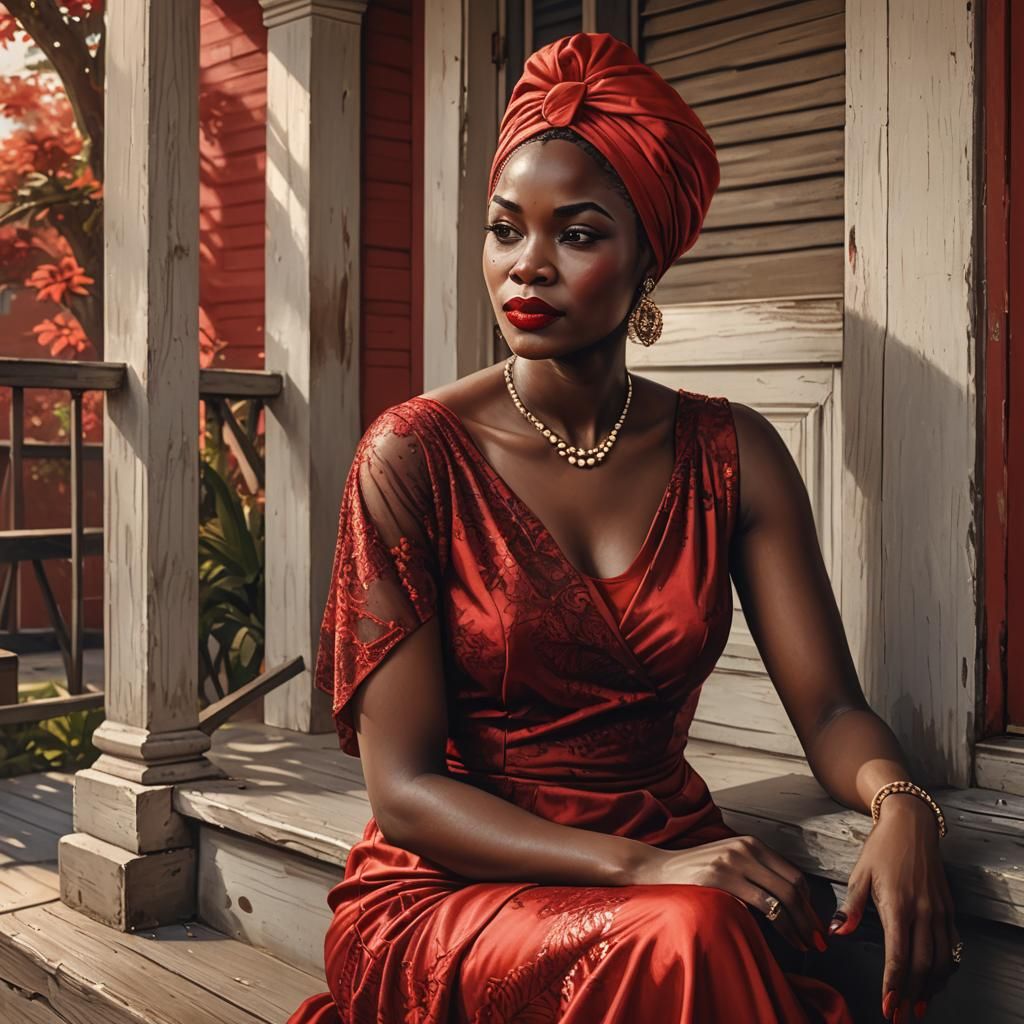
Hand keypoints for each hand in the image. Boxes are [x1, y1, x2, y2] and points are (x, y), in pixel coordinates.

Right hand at [632, 834, 828, 952]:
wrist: (658, 867)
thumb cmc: (695, 871)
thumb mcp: (729, 862)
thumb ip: (756, 872)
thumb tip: (790, 903)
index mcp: (751, 844)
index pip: (794, 874)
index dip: (809, 904)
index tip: (815, 925)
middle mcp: (745, 849)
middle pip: (792, 887)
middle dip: (809, 918)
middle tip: (817, 940)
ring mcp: (732, 862)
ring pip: (781, 898)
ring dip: (798, 926)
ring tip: (805, 944)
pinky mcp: (720, 879)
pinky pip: (760, 905)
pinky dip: (779, 925)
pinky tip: (783, 938)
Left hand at [829, 795, 959, 1021]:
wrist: (911, 824)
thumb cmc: (881, 848)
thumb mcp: (859, 873)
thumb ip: (850, 907)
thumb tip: (836, 933)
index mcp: (898, 906)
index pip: (898, 957)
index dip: (893, 985)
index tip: (887, 1006)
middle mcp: (923, 913)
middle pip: (922, 966)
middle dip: (911, 995)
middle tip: (901, 1016)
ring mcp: (939, 912)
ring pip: (940, 961)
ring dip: (930, 988)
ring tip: (918, 1006)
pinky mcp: (948, 909)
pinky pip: (951, 947)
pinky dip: (944, 970)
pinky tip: (936, 981)